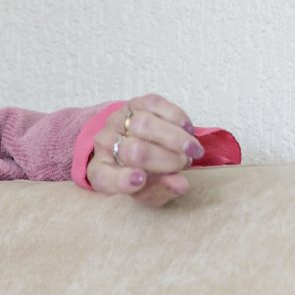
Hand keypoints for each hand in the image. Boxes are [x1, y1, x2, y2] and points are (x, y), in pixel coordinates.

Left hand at [86, 95, 201, 206]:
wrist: (134, 142)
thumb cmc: (141, 172)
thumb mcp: (148, 190)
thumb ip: (161, 189)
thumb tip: (181, 184)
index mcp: (102, 173)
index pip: (105, 178)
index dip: (123, 180)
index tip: (141, 179)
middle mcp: (104, 145)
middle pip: (134, 151)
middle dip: (165, 159)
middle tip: (185, 163)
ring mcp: (117, 121)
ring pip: (144, 124)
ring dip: (175, 138)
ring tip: (193, 149)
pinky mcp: (134, 104)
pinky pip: (154, 105)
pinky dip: (176, 117)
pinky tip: (188, 130)